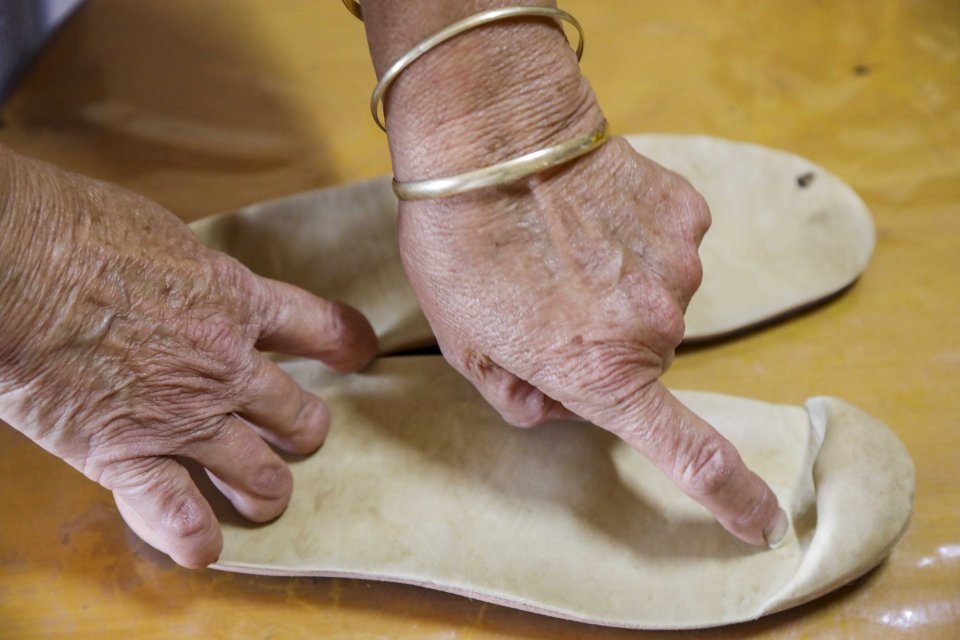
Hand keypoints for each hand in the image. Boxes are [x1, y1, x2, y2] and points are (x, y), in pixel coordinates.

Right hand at [0, 146, 377, 566]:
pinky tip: (202, 547)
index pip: (320, 328)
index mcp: (236, 303)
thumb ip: (197, 277)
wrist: (17, 263)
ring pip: (257, 472)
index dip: (347, 343)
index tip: (359, 352)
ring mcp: (183, 417)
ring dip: (266, 491)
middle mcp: (225, 367)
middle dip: (304, 430)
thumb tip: (194, 286)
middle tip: (298, 435)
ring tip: (264, 499)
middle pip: (297, 414)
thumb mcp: (166, 238)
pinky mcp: (127, 454)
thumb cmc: (78, 231)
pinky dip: (192, 536)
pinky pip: (175, 511)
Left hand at [398, 137, 785, 545]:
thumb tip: (555, 402)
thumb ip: (515, 396)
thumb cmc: (462, 241)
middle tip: (541, 294)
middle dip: (599, 343)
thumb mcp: (463, 343)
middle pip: (641, 359)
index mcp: (599, 373)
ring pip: (654, 299)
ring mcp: (679, 266)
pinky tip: (586, 211)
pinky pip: (666, 245)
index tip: (762, 521)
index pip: (687, 451)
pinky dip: (631, 238)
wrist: (493, 133)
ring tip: (557, 243)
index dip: (730, 495)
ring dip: (614, 285)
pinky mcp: (686, 213)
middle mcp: (654, 329)